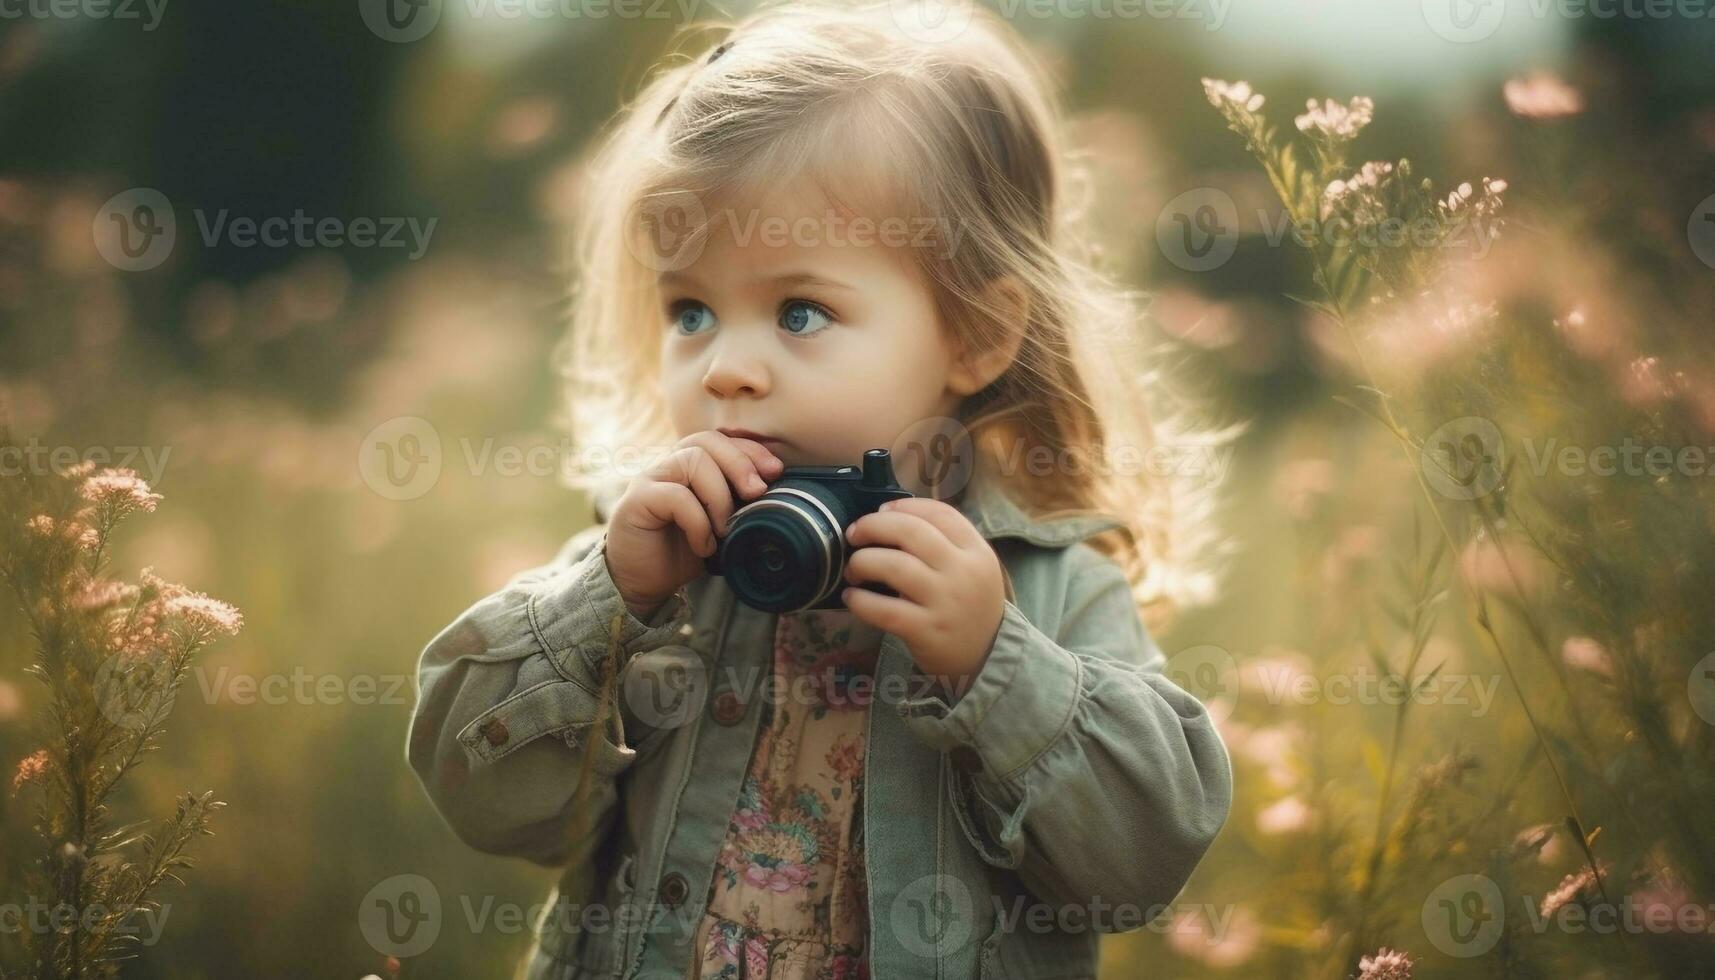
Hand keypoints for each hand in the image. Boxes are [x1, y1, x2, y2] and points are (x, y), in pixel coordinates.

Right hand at [605, 430, 783, 619]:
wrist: (642, 585)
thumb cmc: (682, 554)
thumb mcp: (720, 527)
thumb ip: (739, 505)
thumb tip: (779, 494)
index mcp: (689, 467)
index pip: (721, 440)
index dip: (750, 450)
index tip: (776, 471)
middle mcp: (668, 466)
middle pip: (707, 440)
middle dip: (740, 463)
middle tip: (758, 493)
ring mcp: (649, 480)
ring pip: (693, 461)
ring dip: (719, 496)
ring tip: (726, 529)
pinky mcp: (636, 501)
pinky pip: (675, 495)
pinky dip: (698, 522)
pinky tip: (704, 546)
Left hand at [841, 496, 1005, 698]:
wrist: (985, 656)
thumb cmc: (969, 604)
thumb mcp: (971, 567)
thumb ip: (943, 542)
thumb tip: (889, 517)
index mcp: (976, 550)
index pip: (939, 513)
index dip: (904, 506)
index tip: (882, 511)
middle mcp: (963, 572)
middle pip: (911, 531)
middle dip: (873, 526)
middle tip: (855, 535)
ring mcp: (945, 602)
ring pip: (893, 566)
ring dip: (862, 562)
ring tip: (853, 569)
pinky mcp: (926, 631)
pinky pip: (884, 609)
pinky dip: (860, 600)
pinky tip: (852, 598)